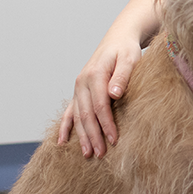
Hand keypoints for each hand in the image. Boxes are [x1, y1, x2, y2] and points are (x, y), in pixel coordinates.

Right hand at [57, 33, 141, 157]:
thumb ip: (122, 76)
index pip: (100, 105)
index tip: (114, 139)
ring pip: (78, 116)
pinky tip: (62, 142)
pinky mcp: (79, 91)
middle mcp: (82, 82)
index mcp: (94, 74)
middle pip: (86, 114)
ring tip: (88, 154)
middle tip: (100, 154)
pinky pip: (70, 111)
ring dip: (82, 136)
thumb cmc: (126, 50)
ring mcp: (78, 87)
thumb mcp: (130, 59)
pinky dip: (66, 127)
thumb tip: (114, 94)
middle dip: (93, 135)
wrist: (117, 39)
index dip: (106, 123)